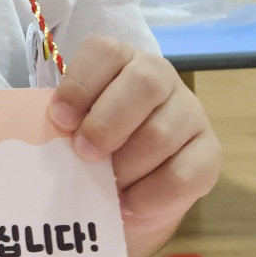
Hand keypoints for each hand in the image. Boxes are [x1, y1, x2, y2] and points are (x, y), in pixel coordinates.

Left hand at [47, 35, 220, 256]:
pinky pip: (183, 175)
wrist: (128, 194)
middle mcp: (160, 77)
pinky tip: (127, 204)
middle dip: (107, 123)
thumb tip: (45, 134)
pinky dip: (149, 196)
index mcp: (120, 60)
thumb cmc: (93, 148)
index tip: (59, 120)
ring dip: (126, 167)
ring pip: (161, 133)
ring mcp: (190, 113)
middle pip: (143, 83)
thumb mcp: (74, 130)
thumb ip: (64, 124)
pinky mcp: (210, 154)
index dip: (80, 84)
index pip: (105, 52)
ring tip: (106, 187)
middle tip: (84, 154)